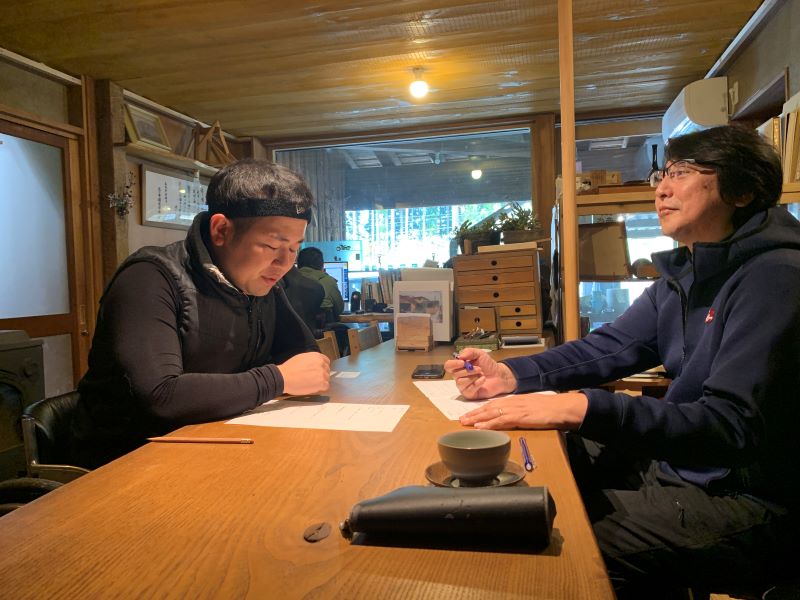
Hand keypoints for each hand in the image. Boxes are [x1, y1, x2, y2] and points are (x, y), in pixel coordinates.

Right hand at [277, 352, 330, 394]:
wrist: (284, 377)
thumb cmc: (290, 368)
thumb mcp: (302, 357)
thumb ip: (312, 359)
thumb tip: (316, 363)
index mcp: (317, 356)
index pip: (326, 361)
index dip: (322, 367)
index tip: (318, 371)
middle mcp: (321, 364)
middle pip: (327, 370)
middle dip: (321, 374)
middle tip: (313, 378)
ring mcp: (322, 374)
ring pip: (327, 378)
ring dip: (321, 381)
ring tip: (311, 383)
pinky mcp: (321, 383)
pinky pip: (326, 386)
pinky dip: (321, 388)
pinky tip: (313, 387)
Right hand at [444, 347, 516, 399]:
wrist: (499, 375)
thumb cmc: (488, 365)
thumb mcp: (479, 354)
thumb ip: (469, 352)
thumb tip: (459, 357)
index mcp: (459, 367)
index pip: (448, 366)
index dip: (453, 364)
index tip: (463, 362)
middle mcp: (459, 377)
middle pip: (455, 374)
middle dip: (468, 370)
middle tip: (479, 368)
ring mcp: (464, 386)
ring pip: (461, 382)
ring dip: (472, 376)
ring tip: (481, 374)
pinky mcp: (470, 394)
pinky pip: (468, 390)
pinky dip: (476, 383)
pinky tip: (483, 379)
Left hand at [459, 392, 588, 430]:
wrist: (561, 407)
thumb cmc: (549, 409)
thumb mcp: (530, 407)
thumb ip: (519, 411)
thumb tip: (510, 418)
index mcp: (514, 400)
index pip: (493, 404)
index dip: (480, 409)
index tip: (470, 414)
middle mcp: (512, 402)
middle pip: (488, 407)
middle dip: (474, 414)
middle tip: (461, 419)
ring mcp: (515, 409)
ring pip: (491, 413)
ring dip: (477, 419)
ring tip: (465, 423)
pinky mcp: (520, 417)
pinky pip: (501, 420)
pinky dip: (489, 424)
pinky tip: (481, 427)